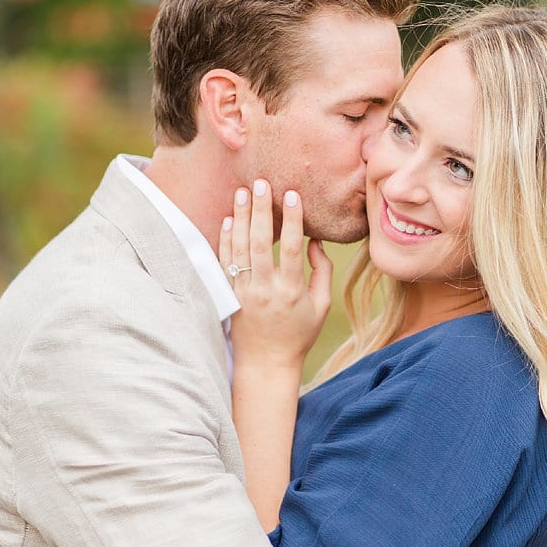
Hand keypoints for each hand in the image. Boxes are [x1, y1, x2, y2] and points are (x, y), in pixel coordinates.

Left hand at [218, 180, 331, 368]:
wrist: (266, 363)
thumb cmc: (298, 334)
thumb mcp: (320, 306)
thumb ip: (322, 272)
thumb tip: (316, 241)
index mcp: (291, 291)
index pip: (291, 249)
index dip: (292, 220)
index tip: (292, 194)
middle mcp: (264, 289)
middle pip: (260, 243)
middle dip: (260, 210)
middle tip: (260, 183)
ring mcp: (243, 291)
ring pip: (239, 249)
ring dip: (241, 218)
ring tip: (242, 192)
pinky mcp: (229, 294)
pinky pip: (224, 263)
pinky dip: (225, 240)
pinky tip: (229, 219)